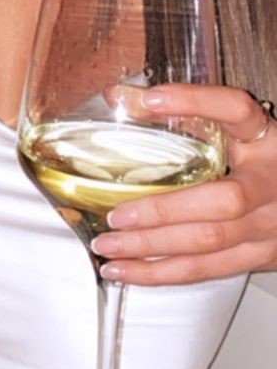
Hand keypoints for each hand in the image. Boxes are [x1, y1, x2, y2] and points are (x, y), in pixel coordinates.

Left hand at [91, 85, 276, 284]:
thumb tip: (119, 96)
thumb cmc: (265, 163)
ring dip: (152, 247)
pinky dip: (162, 273)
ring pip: (210, 242)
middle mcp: (272, 182)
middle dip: (162, 211)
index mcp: (266, 140)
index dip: (197, 102)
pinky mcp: (260, 256)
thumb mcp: (239, 134)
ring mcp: (270, 225)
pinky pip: (208, 269)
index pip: (237, 111)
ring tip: (108, 245)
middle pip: (222, 201)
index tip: (152, 99)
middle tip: (116, 216)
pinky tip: (127, 270)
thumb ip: (187, 115)